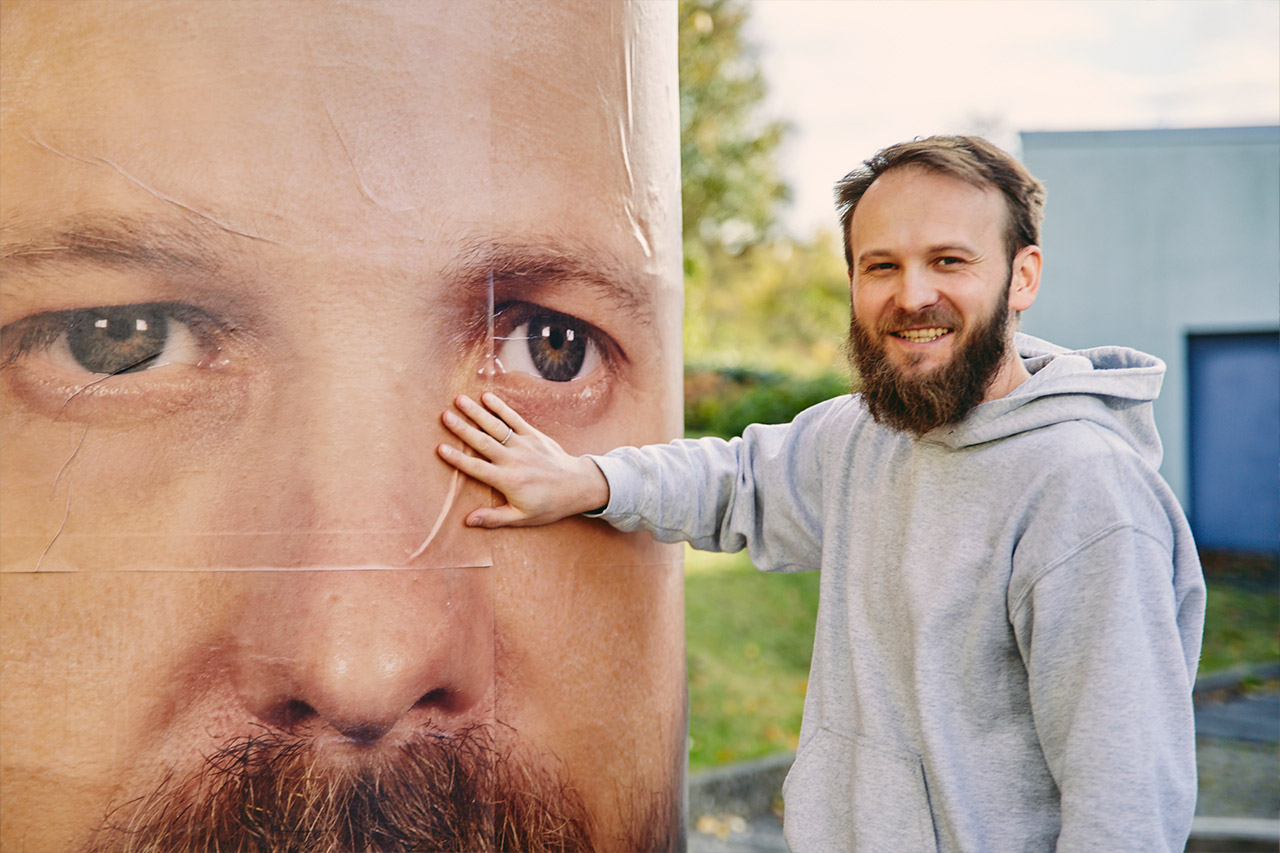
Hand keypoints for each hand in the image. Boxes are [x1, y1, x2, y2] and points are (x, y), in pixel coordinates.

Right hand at [438, 393, 610, 527]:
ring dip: (477, 412)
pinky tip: (486, 397)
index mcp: (508, 480)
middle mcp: (514, 460)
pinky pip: (515, 418)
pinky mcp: (534, 435)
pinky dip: (500, 407)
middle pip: (483, 442)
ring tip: (459, 400)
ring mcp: (524, 444)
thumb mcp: (522, 518)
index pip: (477, 468)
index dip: (458, 459)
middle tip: (445, 416)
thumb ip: (494, 519)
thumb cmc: (549, 505)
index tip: (441, 448)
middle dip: (463, 428)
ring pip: (496, 426)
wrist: (578, 486)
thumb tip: (468, 521)